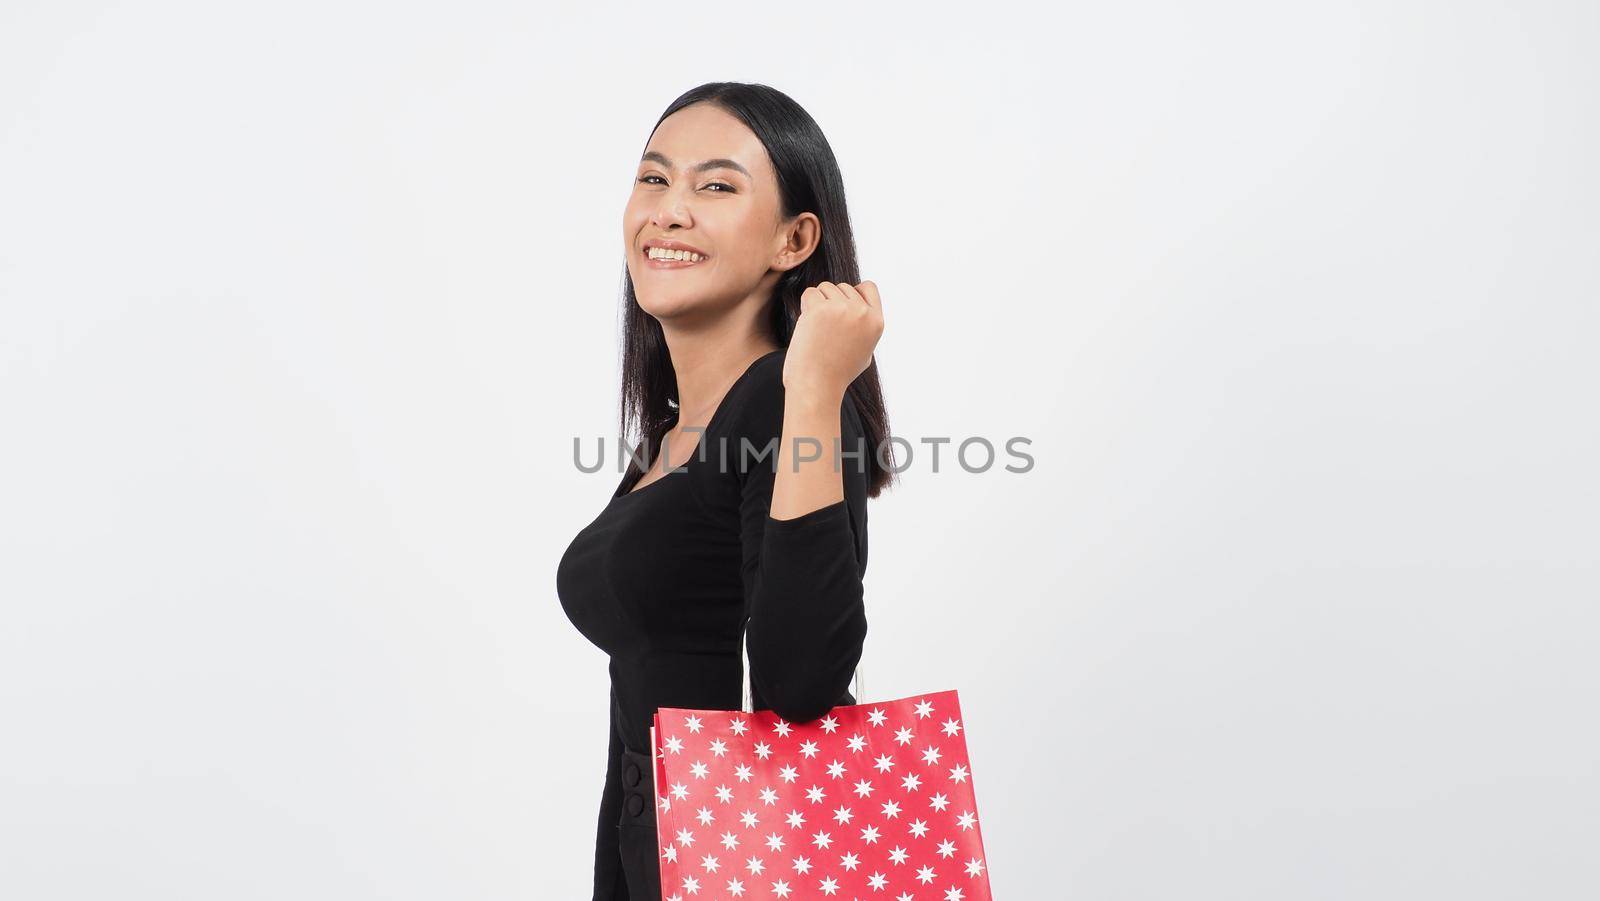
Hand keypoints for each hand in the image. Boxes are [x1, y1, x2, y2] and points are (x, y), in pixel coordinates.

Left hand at [783, 280, 883, 397]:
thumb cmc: (837, 374)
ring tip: (817, 331)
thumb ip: (865, 328)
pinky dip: (805, 307)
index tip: (842, 308)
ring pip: (825, 288)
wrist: (818, 387)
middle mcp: (862, 313)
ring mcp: (842, 309)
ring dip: (817, 304)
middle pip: (843, 287)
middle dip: (831, 302)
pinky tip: (808, 327)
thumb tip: (863, 309)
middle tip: (825, 329)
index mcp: (876, 322)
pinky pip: (810, 293)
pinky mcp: (820, 309)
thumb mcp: (864, 351)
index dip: (853, 293)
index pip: (868, 287)